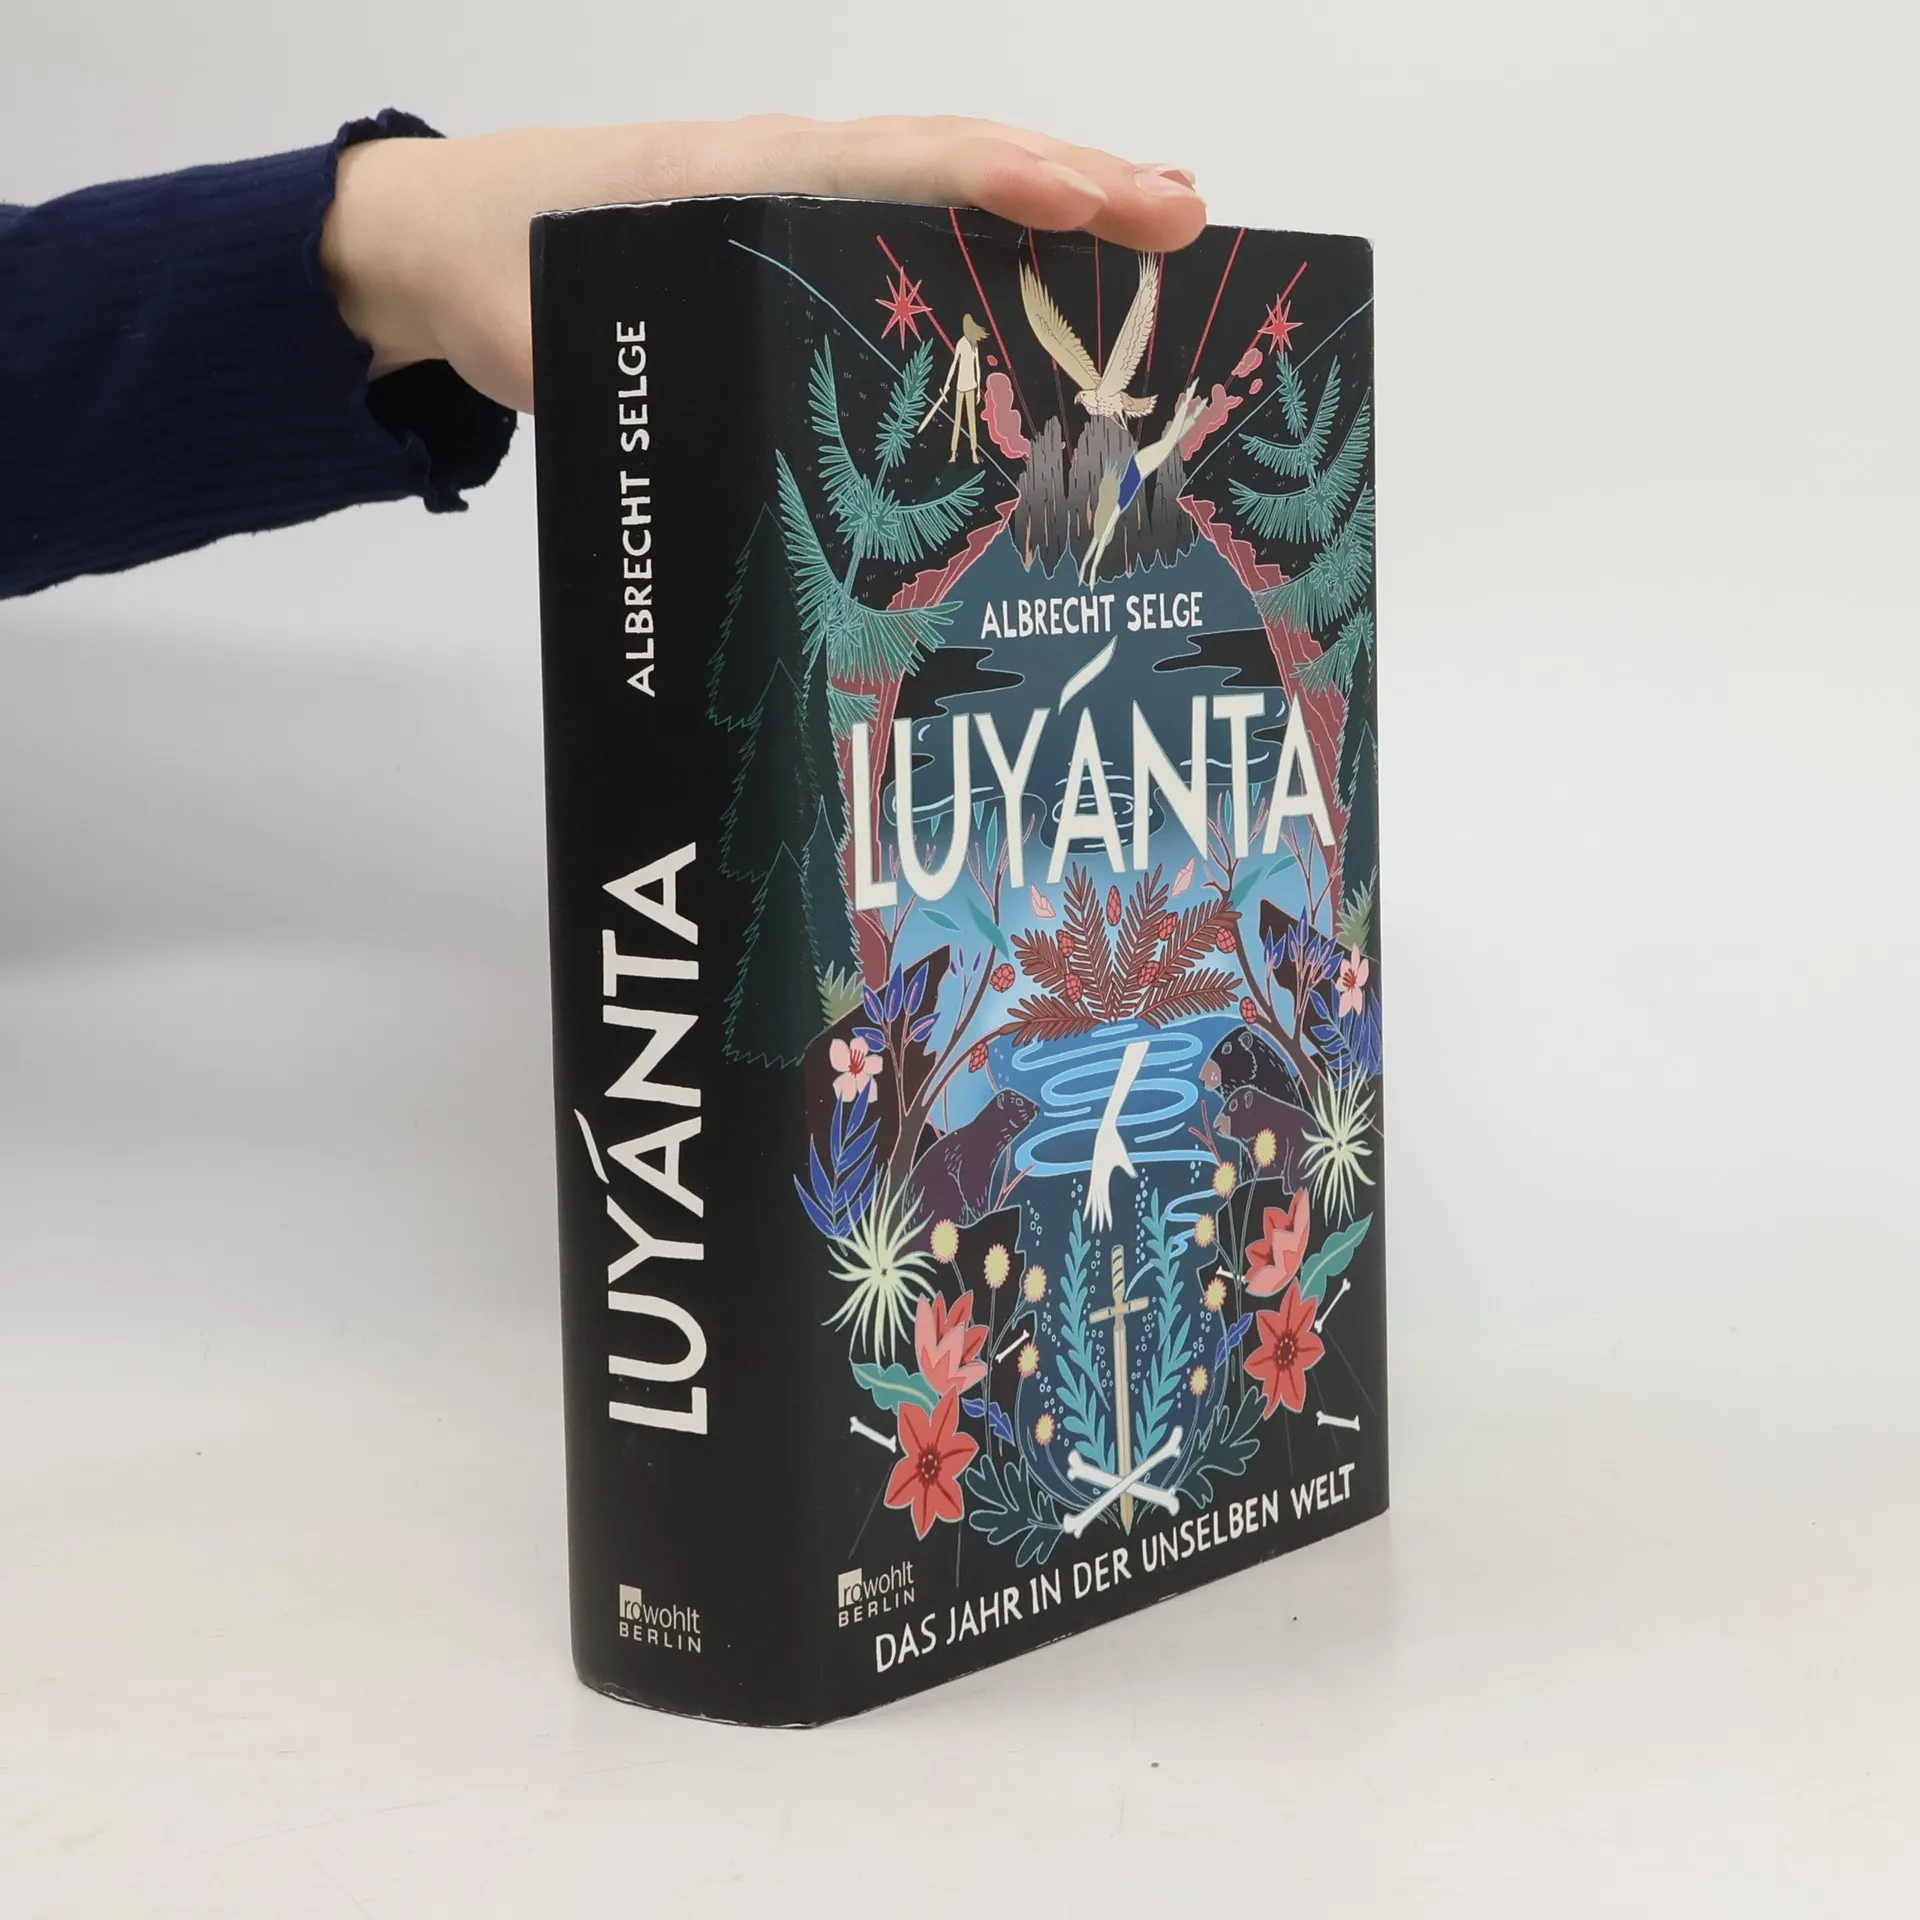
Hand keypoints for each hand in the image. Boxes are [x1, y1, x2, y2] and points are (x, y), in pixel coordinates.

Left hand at [320, 115, 1206, 412]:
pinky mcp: (803, 242)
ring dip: (1059, 208)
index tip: (1082, 204)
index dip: (991, 183)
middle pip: (952, 160)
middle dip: (1075, 184)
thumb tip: (714, 459)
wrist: (450, 243)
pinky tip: (1059, 279)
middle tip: (1186, 217)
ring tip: (1162, 234)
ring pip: (949, 190)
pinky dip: (999, 241)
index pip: (889, 163)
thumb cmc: (502, 276)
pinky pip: (917, 228)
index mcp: (740, 177)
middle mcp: (791, 173)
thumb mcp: (551, 332)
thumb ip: (625, 373)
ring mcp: (805, 202)